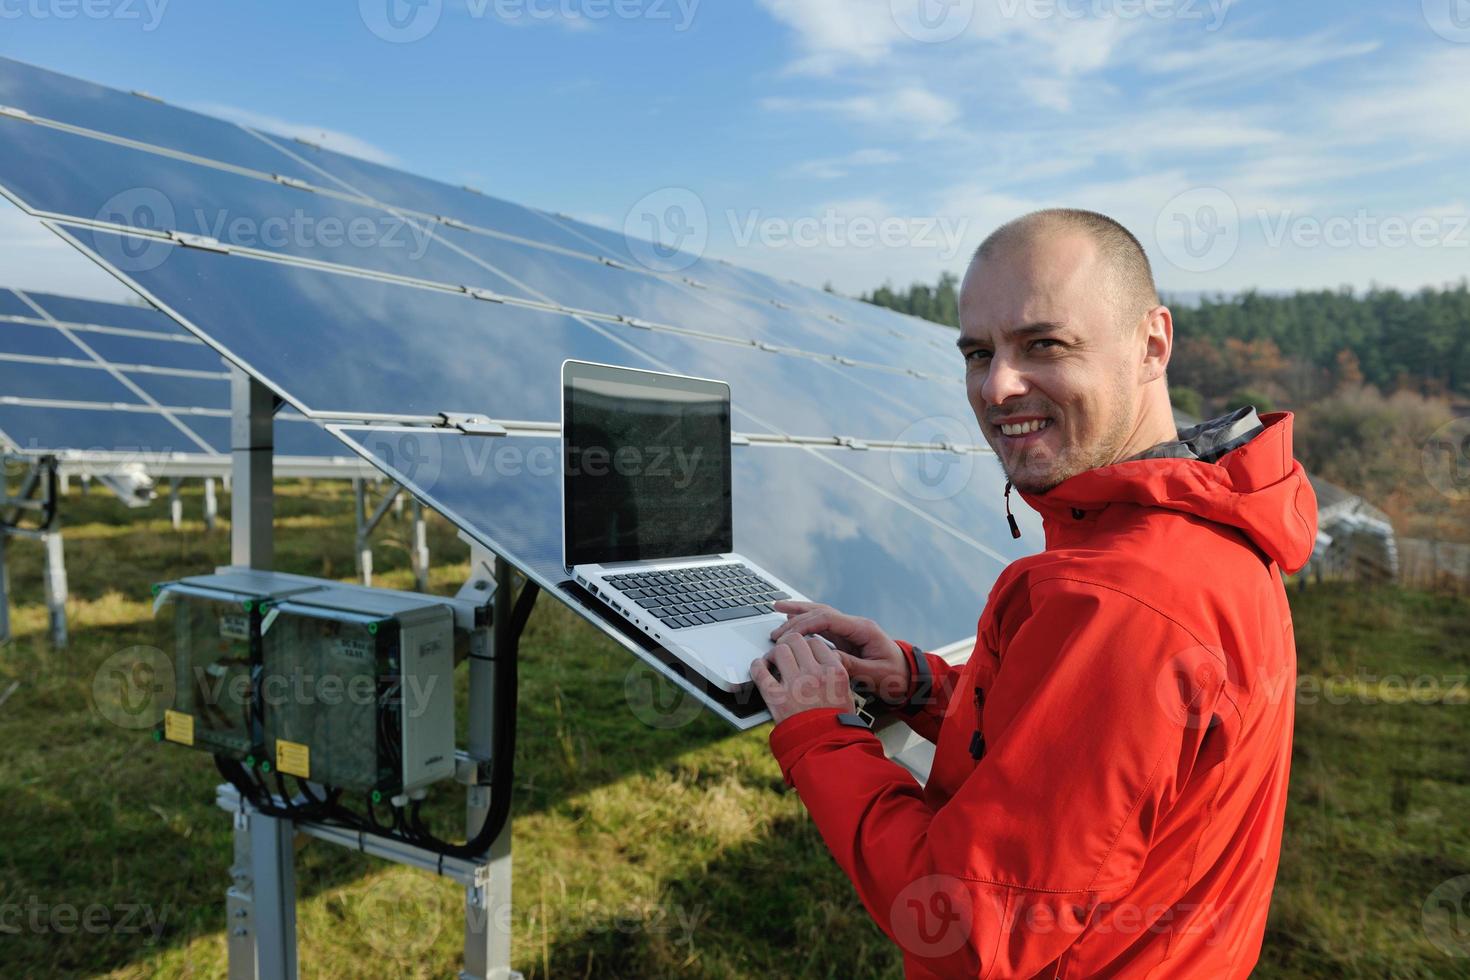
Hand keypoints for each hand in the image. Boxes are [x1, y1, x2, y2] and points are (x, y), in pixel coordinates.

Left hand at [750, 630, 855, 724]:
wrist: (826, 748)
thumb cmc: (837, 724)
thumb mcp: (846, 693)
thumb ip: (833, 672)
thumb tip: (821, 659)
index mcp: (834, 671)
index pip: (816, 642)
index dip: (806, 644)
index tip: (801, 650)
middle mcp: (815, 673)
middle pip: (796, 640)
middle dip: (788, 643)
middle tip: (785, 651)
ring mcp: (795, 684)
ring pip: (779, 650)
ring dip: (774, 652)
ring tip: (773, 660)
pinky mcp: (776, 697)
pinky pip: (760, 672)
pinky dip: (756, 666)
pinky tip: (758, 666)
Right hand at [770, 601, 910, 707]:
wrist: (910, 678)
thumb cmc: (896, 677)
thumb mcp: (874, 675)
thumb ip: (850, 666)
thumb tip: (825, 658)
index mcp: (863, 629)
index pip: (828, 619)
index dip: (805, 625)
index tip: (787, 636)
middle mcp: (855, 625)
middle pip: (821, 612)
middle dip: (797, 618)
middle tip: (776, 631)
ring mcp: (850, 630)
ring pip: (820, 615)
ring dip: (799, 613)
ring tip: (778, 608)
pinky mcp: (846, 638)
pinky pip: (822, 626)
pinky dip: (806, 623)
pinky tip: (792, 622)